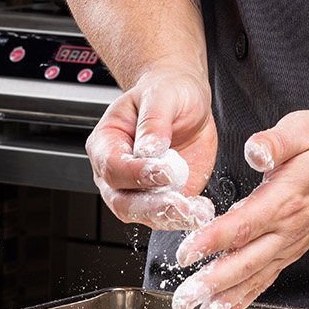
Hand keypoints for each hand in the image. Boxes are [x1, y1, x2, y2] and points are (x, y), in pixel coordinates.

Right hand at [85, 66, 218, 231]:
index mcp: (107, 142)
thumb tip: (148, 149)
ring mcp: (138, 188)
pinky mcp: (163, 197)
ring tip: (197, 211)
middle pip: (122, 201)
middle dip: (151, 206)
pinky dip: (186, 218)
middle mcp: (117, 171)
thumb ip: (154, 121)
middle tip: (179, 203)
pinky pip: (168, 216)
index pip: (113, 167)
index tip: (165, 172)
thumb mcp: (162, 95)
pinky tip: (202, 210)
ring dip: (171, 217)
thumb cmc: (167, 91)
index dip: (137, 174)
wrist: (186, 100)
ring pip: (145, 215)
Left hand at [169, 110, 308, 308]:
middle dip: (212, 285)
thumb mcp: (303, 128)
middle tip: (184, 301)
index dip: (214, 240)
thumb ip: (276, 141)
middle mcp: (287, 228)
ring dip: (226, 303)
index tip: (186, 253)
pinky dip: (243, 303)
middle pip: (246, 261)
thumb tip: (254, 150)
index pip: (245, 224)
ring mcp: (289, 244)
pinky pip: (264, 281)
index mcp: (285, 197)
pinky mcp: (289, 252)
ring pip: (254, 279)